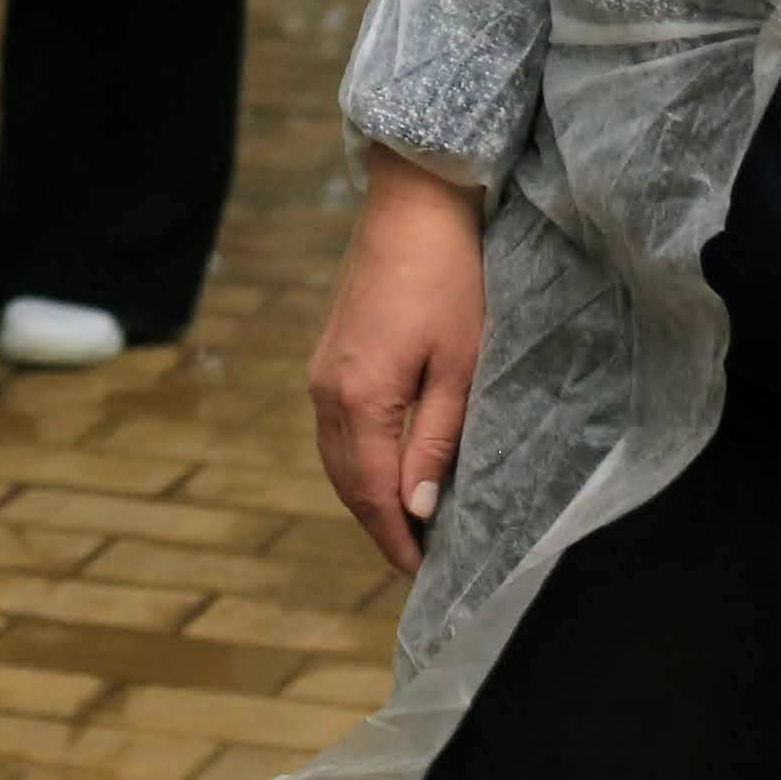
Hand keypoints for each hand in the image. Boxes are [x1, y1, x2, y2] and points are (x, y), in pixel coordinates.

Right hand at [309, 148, 488, 573]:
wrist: (413, 207)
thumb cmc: (451, 282)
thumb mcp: (460, 367)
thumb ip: (435, 440)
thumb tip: (416, 507)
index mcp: (360, 399)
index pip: (372, 493)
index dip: (396, 540)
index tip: (424, 574)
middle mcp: (326, 392)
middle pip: (346, 481)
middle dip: (378, 526)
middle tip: (416, 562)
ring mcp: (320, 372)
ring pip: (335, 457)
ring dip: (364, 496)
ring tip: (403, 525)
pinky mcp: (327, 355)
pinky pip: (334, 429)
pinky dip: (356, 462)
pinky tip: (384, 469)